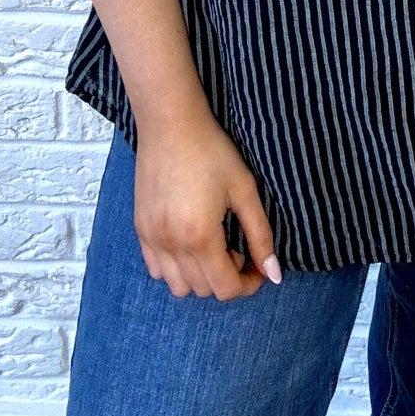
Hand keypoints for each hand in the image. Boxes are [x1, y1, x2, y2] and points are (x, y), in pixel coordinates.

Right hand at [132, 117, 280, 300]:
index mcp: (200, 236)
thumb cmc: (212, 152)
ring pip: (178, 286)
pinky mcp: (140, 229)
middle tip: (239, 247)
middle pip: (204, 290)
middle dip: (227, 277)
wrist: (171, 125)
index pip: (226, 289)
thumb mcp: (244, 190)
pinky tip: (189, 241)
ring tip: (214, 245)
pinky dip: (176, 268)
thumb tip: (274, 274)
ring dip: (200, 277)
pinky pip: (157, 269)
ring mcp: (151, 239)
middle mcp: (172, 245)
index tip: (258, 267)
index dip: (248, 284)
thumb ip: (260, 235)